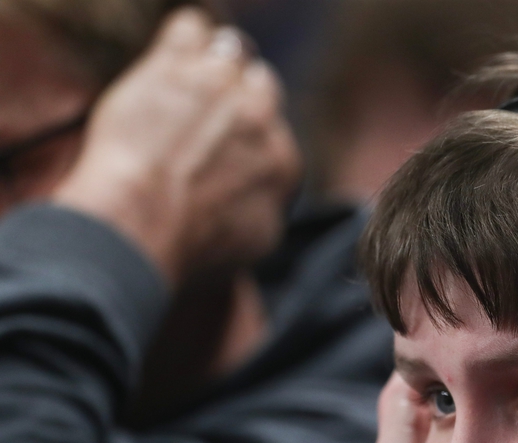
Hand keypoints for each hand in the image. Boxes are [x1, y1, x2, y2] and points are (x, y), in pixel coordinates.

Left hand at [52, 8, 300, 285]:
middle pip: (260, 87)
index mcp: (283, 164)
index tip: (224, 153)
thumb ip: (268, 211)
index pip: (275, 135)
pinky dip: (182, 40)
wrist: (143, 221)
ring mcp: (221, 86)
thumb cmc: (192, 246)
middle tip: (202, 119)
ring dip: (210, 66)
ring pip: (229, 53)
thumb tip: (268, 205)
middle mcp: (261, 119)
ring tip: (183, 84)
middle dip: (237, 99)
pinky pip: (190, 29)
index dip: (248, 141)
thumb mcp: (253, 245)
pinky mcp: (175, 63)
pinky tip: (167, 60)